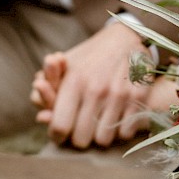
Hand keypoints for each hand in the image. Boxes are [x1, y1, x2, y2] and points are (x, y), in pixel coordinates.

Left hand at [31, 21, 155, 148]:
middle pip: (81, 139)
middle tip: (82, 128)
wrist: (126, 37)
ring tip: (100, 123)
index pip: (59, 127)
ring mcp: (118, 95)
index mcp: (74, 82)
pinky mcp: (138, 98)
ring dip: (100, 135)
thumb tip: (41, 117)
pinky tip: (117, 119)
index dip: (57, 136)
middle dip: (79, 137)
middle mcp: (95, 90)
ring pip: (103, 140)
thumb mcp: (64, 67)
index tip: (60, 134)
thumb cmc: (90, 57)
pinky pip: (125, 133)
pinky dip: (120, 131)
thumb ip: (47, 93)